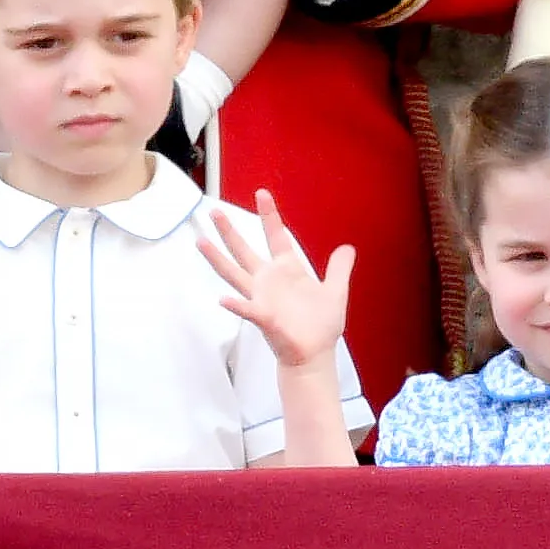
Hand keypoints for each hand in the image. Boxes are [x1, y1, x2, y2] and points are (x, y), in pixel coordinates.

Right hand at [198, 188, 353, 367]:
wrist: (315, 355)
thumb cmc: (321, 326)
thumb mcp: (336, 291)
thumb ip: (339, 268)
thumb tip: (348, 248)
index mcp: (287, 270)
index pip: (276, 236)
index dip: (269, 215)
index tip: (262, 193)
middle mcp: (269, 281)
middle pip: (244, 250)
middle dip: (230, 231)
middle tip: (214, 211)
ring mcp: (262, 298)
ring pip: (234, 274)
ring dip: (218, 259)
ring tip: (201, 242)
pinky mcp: (264, 318)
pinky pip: (247, 309)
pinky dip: (236, 305)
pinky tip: (222, 299)